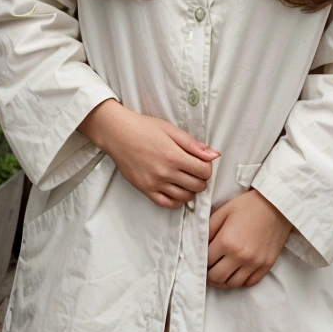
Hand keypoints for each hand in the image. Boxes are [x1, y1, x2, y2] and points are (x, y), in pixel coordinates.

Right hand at [78, 99, 218, 208]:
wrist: (117, 134)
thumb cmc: (144, 128)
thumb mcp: (171, 130)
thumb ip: (193, 145)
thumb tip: (214, 155)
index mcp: (174, 156)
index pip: (204, 171)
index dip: (207, 167)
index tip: (202, 162)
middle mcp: (165, 173)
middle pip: (197, 186)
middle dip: (201, 179)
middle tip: (195, 171)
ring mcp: (154, 183)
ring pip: (184, 197)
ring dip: (190, 190)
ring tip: (186, 179)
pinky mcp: (145, 190)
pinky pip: (166, 204)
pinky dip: (176, 201)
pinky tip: (177, 191)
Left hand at [207, 189, 292, 288]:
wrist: (276, 205)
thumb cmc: (248, 205)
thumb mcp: (223, 211)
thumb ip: (208, 229)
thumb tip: (200, 245)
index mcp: (226, 241)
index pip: (206, 262)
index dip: (201, 262)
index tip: (201, 260)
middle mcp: (240, 256)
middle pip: (217, 277)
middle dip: (209, 275)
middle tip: (208, 270)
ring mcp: (254, 263)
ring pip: (232, 284)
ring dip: (223, 281)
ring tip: (220, 274)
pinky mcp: (266, 265)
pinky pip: (249, 282)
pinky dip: (240, 281)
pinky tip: (237, 273)